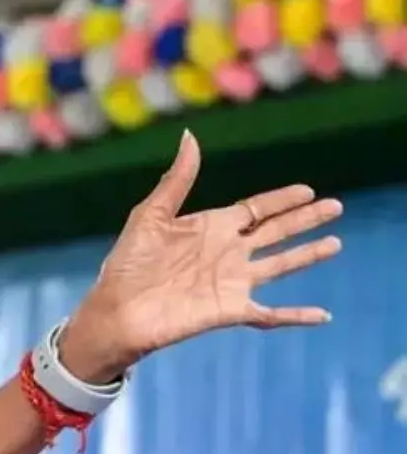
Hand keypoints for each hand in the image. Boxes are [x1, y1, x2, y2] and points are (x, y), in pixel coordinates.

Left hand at [60, 129, 342, 382]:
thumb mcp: (151, 215)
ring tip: (335, 244)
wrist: (117, 310)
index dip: (281, 200)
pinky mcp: (230, 310)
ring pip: (281, 265)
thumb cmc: (127, 264)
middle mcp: (226, 253)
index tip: (307, 190)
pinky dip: (296, 316)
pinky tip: (323, 316)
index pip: (255, 210)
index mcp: (210, 227)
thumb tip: (191, 137)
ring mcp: (231, 282)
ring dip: (308, 256)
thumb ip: (177, 180)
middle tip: (336, 206)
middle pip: (276, 232)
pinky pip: (271, 314)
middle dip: (305, 220)